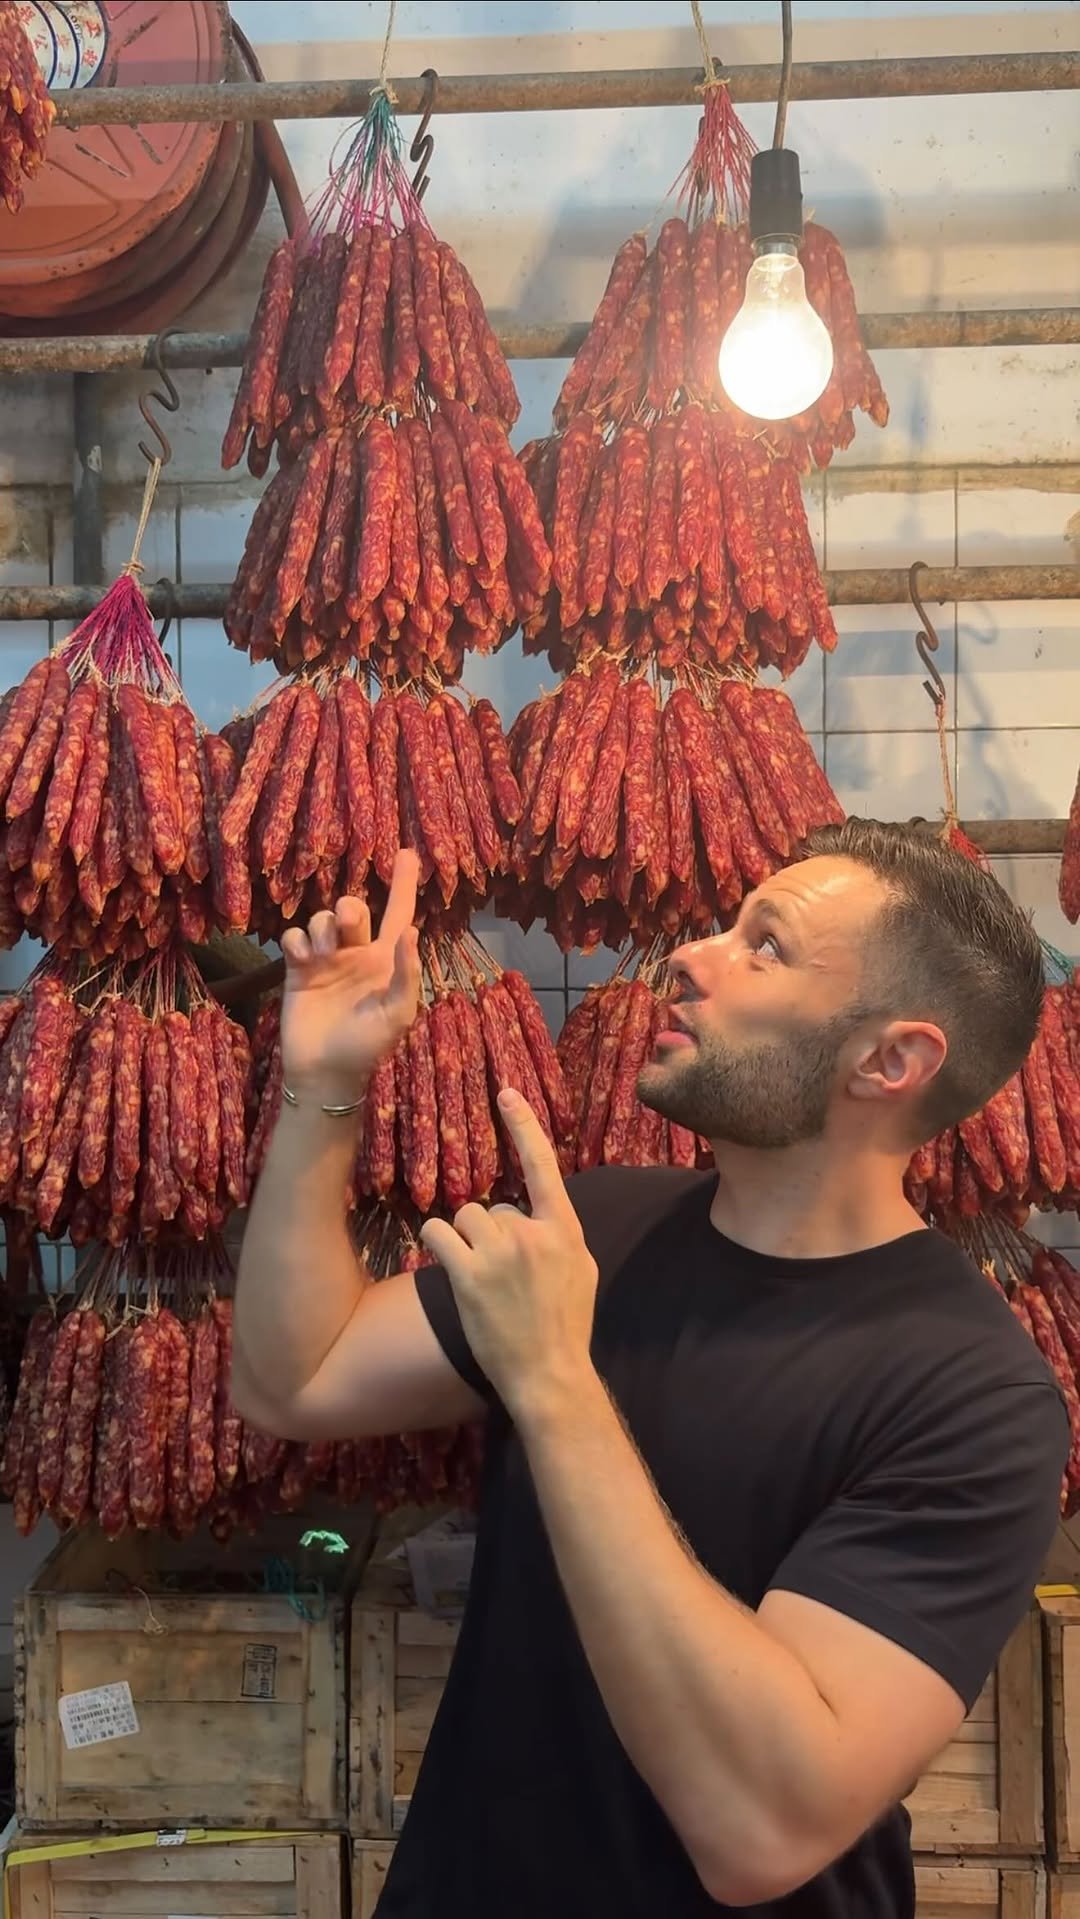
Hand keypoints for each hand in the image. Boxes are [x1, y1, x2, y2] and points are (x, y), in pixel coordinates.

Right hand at [279, 851, 420, 1102]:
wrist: (323, 1073)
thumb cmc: (367, 1047)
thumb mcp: (397, 1015)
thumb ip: (406, 974)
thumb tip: (412, 932)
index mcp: (387, 961)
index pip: (398, 914)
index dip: (403, 885)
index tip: (407, 853)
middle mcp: (357, 954)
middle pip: (354, 909)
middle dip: (348, 908)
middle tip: (346, 922)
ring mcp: (327, 960)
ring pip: (323, 920)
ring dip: (322, 927)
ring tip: (321, 953)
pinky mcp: (297, 970)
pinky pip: (295, 937)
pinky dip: (297, 941)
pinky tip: (301, 959)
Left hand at [420, 1089, 598, 1422]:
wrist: (550, 1373)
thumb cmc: (567, 1326)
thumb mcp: (581, 1271)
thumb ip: (560, 1236)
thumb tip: (539, 1214)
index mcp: (564, 1230)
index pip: (543, 1166)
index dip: (524, 1126)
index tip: (506, 1092)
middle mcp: (533, 1234)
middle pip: (493, 1207)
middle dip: (490, 1236)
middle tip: (501, 1277)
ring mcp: (500, 1254)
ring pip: (464, 1218)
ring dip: (464, 1242)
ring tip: (479, 1279)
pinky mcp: (468, 1275)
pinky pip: (438, 1234)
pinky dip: (437, 1244)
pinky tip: (447, 1266)